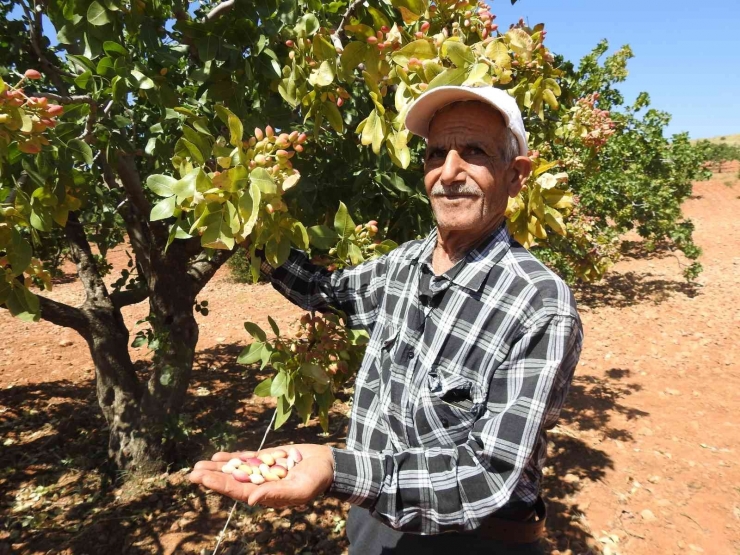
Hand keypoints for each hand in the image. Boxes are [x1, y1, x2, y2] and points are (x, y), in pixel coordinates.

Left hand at [188, 444, 333, 507]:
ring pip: (235, 469)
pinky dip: (231, 457)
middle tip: (191, 473)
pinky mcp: (267, 459)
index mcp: (266, 496)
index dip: (220, 486)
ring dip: (217, 468)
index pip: (239, 491)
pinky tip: (217, 456)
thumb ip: (276, 494)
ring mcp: (262, 471)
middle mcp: (261, 484)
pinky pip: (245, 458)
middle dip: (212, 478)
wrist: (327, 464)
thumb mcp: (300, 489)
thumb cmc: (316, 480)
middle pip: (232, 480)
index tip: (203, 480)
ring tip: (198, 465)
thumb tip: (251, 500)